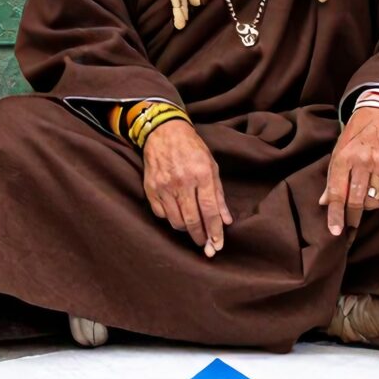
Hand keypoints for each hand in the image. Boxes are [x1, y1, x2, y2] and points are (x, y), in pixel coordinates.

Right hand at [142, 119, 229, 256]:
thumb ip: (219, 194)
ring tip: (192, 228)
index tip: (217, 245)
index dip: (215, 231)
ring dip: (186, 229)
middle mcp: (182, 181)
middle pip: (192, 220)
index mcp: (202, 174)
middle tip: (205, 246)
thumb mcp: (212, 166)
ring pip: (176, 221)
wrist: (164, 132)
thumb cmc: (192, 148)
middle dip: (200, 237)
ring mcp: (164, 186)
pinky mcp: (151, 188)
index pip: (210, 210)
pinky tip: (177, 215)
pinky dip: (170, 219)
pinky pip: (161, 214)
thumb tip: (226, 220)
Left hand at [323, 107, 378, 236]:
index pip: (337, 193)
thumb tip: (323, 202)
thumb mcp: (338, 151)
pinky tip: (378, 193)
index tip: (335, 231)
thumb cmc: (356, 135)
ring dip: (368, 205)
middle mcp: (363, 161)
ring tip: (365, 197)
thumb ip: (332, 178)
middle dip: (352, 217)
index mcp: (344, 158)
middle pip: (356, 200)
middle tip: (351, 225)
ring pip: (373, 200)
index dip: (335, 215)